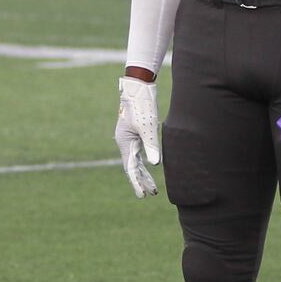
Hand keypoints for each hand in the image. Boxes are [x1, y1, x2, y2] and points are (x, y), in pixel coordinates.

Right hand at [114, 76, 160, 197]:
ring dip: (144, 173)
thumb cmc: (141, 104)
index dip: (137, 182)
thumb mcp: (147, 126)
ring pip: (136, 160)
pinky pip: (140, 151)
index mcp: (124, 142)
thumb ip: (152, 145)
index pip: (130, 168)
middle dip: (141, 181)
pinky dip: (146, 161)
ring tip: (152, 187)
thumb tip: (155, 165)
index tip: (143, 195)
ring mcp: (130, 137)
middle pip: (133, 166)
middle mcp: (125, 142)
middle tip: (150, 194)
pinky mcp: (136, 132)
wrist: (138, 86)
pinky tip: (152, 165)